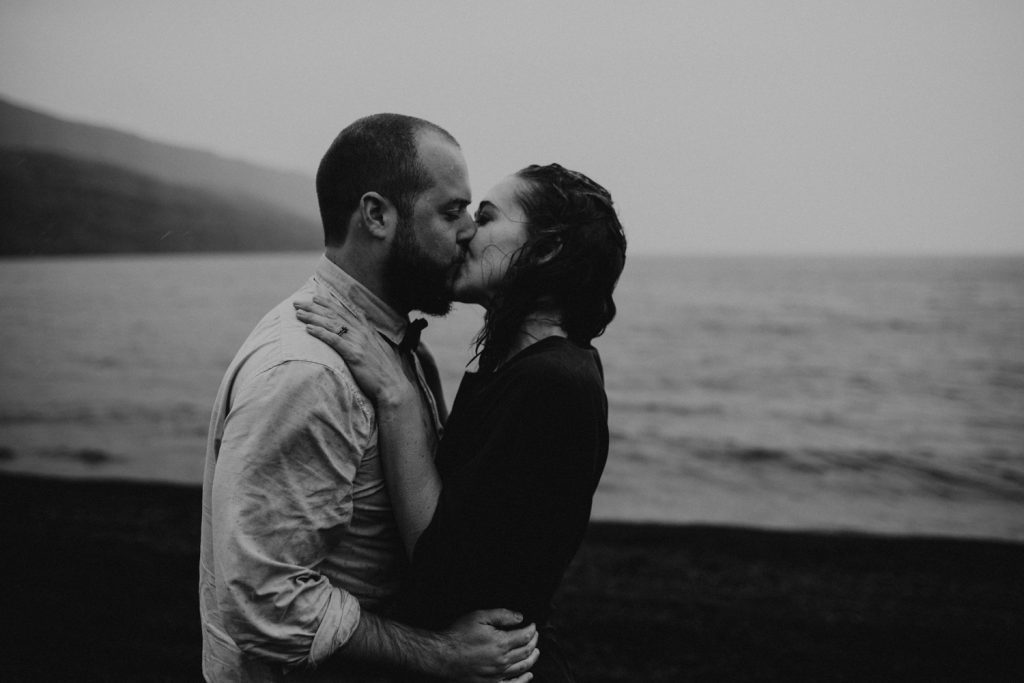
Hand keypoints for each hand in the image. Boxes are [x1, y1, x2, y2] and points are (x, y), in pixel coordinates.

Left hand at [293, 296, 412, 405]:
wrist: (394, 385)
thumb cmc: (385, 370)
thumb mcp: (379, 348)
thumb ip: (369, 336)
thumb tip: (363, 329)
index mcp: (367, 329)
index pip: (344, 312)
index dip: (328, 304)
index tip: (315, 298)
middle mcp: (362, 332)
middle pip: (334, 315)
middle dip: (314, 307)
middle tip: (298, 302)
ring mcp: (358, 342)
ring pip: (332, 325)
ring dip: (313, 317)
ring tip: (298, 313)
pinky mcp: (354, 354)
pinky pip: (334, 340)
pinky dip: (321, 333)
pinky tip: (308, 329)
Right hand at [438, 609, 539, 682]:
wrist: (442, 656)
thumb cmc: (459, 635)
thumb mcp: (479, 617)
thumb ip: (502, 615)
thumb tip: (521, 618)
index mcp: (501, 643)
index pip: (525, 636)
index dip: (532, 629)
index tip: (533, 625)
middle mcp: (503, 661)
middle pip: (527, 652)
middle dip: (534, 642)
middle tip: (535, 636)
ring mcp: (498, 675)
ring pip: (522, 667)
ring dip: (532, 658)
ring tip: (536, 652)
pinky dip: (523, 680)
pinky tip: (528, 675)